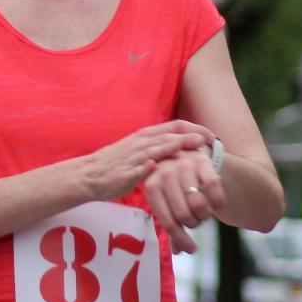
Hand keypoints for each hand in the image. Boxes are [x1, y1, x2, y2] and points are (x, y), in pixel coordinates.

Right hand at [83, 120, 212, 201]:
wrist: (89, 175)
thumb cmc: (115, 164)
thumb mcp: (138, 150)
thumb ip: (157, 147)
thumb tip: (178, 147)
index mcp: (145, 135)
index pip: (175, 126)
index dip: (194, 129)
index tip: (211, 135)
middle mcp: (141, 142)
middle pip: (171, 134)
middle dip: (193, 136)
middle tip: (212, 140)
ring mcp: (134, 157)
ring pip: (158, 148)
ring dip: (177, 146)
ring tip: (196, 146)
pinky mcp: (126, 173)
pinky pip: (139, 169)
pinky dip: (150, 166)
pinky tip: (159, 166)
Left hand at [143, 150, 225, 252]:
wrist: (189, 150)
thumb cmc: (175, 182)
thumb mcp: (166, 199)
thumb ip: (172, 222)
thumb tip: (178, 252)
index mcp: (151, 185)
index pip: (167, 220)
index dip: (180, 238)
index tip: (191, 249)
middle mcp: (165, 173)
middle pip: (184, 215)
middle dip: (193, 224)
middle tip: (196, 222)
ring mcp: (184, 165)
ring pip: (199, 205)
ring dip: (205, 215)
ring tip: (204, 212)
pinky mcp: (203, 160)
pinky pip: (214, 190)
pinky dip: (218, 202)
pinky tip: (218, 205)